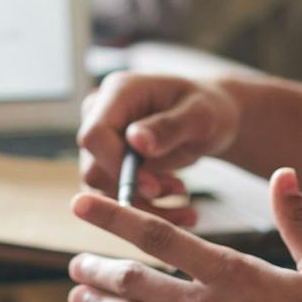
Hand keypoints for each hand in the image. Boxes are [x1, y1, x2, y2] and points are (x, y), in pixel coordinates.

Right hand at [78, 72, 239, 227]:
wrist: (207, 120)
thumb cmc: (207, 109)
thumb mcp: (200, 115)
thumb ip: (168, 126)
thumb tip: (135, 141)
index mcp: (118, 92)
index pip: (95, 135)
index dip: (117, 166)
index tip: (154, 187)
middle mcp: (100, 115)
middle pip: (94, 168)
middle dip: (135, 190)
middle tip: (179, 190)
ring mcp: (101, 141)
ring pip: (102, 190)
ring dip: (143, 204)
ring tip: (182, 193)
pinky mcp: (107, 163)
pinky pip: (113, 198)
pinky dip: (144, 209)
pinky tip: (177, 205)